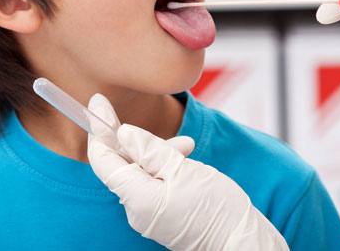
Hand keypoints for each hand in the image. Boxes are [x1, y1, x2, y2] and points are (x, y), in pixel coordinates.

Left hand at [87, 94, 288, 250]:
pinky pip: (154, 183)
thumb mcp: (184, 169)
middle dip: (136, 140)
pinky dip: (166, 167)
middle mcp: (136, 209)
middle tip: (140, 120)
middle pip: (122, 164)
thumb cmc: (216, 209)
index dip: (100, 129)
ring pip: (141, 171)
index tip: (98, 102)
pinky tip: (186, 158)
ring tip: (188, 147)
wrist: (241, 242)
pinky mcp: (162, 215)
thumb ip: (150, 149)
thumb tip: (124, 133)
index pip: (103, 160)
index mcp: (137, 197)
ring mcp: (149, 214)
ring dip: (158, 152)